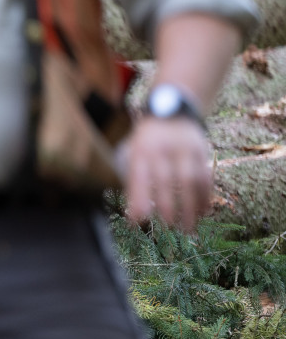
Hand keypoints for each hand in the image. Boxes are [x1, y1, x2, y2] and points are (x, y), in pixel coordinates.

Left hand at [121, 115, 212, 232]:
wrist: (171, 111)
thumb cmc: (147, 143)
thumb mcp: (133, 154)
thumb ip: (134, 182)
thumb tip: (134, 218)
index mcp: (141, 152)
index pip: (138, 178)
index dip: (138, 200)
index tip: (137, 222)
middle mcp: (162, 149)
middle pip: (165, 181)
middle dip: (167, 206)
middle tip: (169, 228)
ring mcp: (184, 149)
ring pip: (189, 180)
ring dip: (190, 206)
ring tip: (188, 228)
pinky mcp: (201, 150)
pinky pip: (205, 175)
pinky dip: (205, 196)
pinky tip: (203, 212)